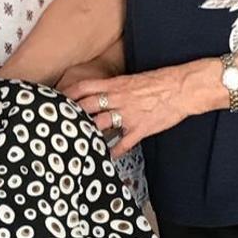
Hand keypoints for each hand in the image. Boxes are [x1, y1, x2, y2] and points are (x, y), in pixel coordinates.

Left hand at [66, 65, 198, 156]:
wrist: (181, 88)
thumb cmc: (159, 81)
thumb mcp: (132, 79)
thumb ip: (115, 87)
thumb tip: (102, 93)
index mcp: (115, 84)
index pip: (84, 87)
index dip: (68, 93)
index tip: (56, 99)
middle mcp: (118, 99)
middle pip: (87, 106)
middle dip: (71, 115)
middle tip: (59, 123)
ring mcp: (128, 115)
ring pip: (101, 125)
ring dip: (88, 133)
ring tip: (77, 141)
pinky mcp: (141, 129)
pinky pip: (123, 143)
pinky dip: (113, 151)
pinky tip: (106, 157)